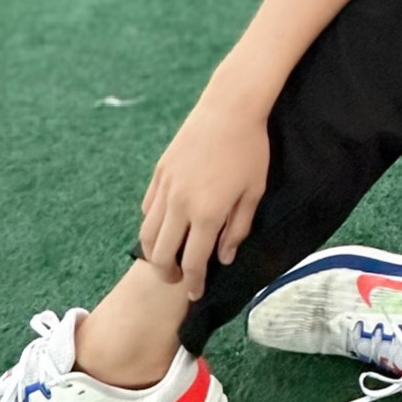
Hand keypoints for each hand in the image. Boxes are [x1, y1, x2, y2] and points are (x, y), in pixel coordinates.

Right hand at [139, 91, 270, 301]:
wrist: (230, 107)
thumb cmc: (250, 150)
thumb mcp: (254, 192)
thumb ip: (238, 229)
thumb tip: (223, 258)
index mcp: (207, 214)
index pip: (192, 263)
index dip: (193, 284)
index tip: (196, 293)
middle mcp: (180, 205)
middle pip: (161, 255)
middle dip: (168, 275)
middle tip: (178, 281)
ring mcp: (166, 188)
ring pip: (148, 234)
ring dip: (155, 253)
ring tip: (167, 260)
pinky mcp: (159, 173)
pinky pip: (148, 209)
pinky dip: (152, 225)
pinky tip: (165, 228)